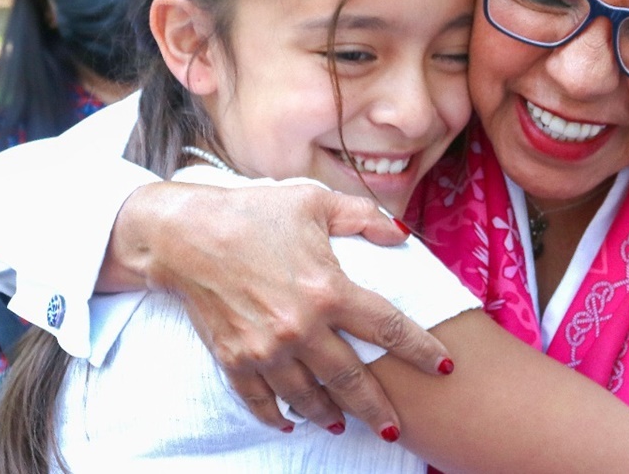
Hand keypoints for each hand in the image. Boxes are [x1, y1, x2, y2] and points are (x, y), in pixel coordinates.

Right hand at [110, 181, 453, 436]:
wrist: (183, 234)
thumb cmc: (251, 212)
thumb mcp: (313, 201)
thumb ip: (363, 217)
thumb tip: (401, 235)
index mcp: (328, 290)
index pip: (389, 328)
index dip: (421, 349)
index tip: (444, 366)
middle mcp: (301, 327)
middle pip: (352, 379)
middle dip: (378, 407)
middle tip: (395, 427)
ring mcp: (266, 349)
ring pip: (309, 397)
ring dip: (330, 414)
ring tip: (345, 423)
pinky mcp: (235, 359)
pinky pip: (261, 400)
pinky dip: (278, 415)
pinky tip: (292, 421)